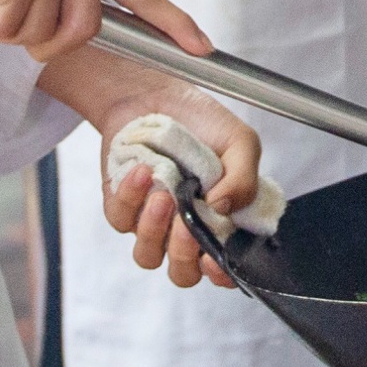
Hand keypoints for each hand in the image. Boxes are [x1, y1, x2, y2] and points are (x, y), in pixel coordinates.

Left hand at [94, 87, 262, 290]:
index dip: (221, 273)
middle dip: (184, 252)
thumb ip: (244, 178)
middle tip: (187, 221)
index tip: (216, 259)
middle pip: (183, 273)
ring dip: (155, 229)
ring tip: (164, 193)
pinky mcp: (122, 207)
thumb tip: (223, 208)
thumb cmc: (200, 120)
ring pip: (148, 255)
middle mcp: (186, 228)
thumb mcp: (239, 141)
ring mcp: (152, 222)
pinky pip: (121, 220)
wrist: (155, 93)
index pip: (223, 267)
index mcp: (221, 220)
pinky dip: (132, 196)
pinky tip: (143, 170)